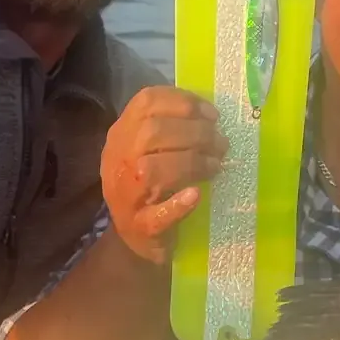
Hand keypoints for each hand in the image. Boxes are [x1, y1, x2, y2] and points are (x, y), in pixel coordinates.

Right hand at [101, 85, 226, 264]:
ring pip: (151, 170)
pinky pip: (157, 216)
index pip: (145, 102)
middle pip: (151, 132)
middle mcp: (118, 160)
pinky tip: (196, 195)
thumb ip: (170, 127)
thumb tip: (210, 116)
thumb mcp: (148, 149)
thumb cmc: (148, 185)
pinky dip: (178, 205)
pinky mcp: (140, 228)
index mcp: (122, 134)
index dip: (183, 102)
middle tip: (221, 143)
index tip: (212, 114)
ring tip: (216, 165)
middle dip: (194, 133)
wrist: (134, 238)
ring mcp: (125, 196)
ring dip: (191, 162)